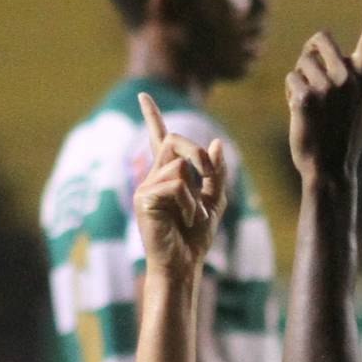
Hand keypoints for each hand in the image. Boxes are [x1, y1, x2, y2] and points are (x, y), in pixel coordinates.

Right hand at [134, 95, 228, 272]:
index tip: (143, 96)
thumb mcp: (214, 201)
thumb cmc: (195, 239)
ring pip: (179, 166)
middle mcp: (154, 176)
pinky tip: (187, 220)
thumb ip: (216, 173)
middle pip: (175, 140)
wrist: (183, 265)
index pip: (160, 139)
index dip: (152, 117)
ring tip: (193, 216)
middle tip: (208, 179)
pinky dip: (190, 203)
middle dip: (199, 154)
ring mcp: (146, 187)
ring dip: (196, 193)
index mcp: (168, 175)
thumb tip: (217, 143)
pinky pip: (176, 185)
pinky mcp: (144, 199)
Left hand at [286, 0, 361, 186]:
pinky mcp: (308, 97)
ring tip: (311, 108)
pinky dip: (290, 95)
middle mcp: (351, 77)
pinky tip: (302, 114)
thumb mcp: (358, 105)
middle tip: (312, 80)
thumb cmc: (343, 138)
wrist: (332, 170)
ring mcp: (330, 87)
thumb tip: (332, 52)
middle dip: (310, 54)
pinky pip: (291, 79)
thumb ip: (352, 77)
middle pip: (320, 39)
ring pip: (301, 63)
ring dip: (299, 81)